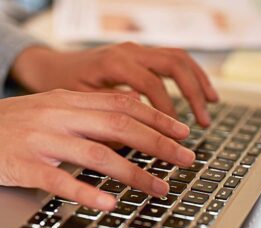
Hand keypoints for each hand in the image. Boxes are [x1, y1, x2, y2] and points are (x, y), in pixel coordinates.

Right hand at [0, 90, 193, 209]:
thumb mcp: (42, 114)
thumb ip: (76, 121)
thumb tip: (113, 134)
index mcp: (63, 103)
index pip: (121, 106)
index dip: (156, 118)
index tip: (180, 131)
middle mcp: (56, 117)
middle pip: (119, 126)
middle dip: (159, 143)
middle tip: (186, 159)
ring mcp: (39, 141)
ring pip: (97, 154)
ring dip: (133, 172)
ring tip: (159, 187)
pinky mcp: (21, 166)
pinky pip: (60, 180)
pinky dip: (86, 191)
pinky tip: (107, 203)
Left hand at [11, 43, 217, 126]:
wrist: (50, 69)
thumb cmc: (61, 88)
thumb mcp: (79, 107)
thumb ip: (106, 120)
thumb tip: (130, 144)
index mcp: (113, 63)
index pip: (152, 86)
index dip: (166, 113)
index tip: (173, 139)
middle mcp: (127, 51)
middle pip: (174, 65)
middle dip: (193, 94)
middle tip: (203, 123)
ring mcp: (134, 50)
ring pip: (177, 58)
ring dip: (197, 81)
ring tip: (211, 105)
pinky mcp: (137, 55)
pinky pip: (170, 60)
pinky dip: (187, 76)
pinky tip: (195, 92)